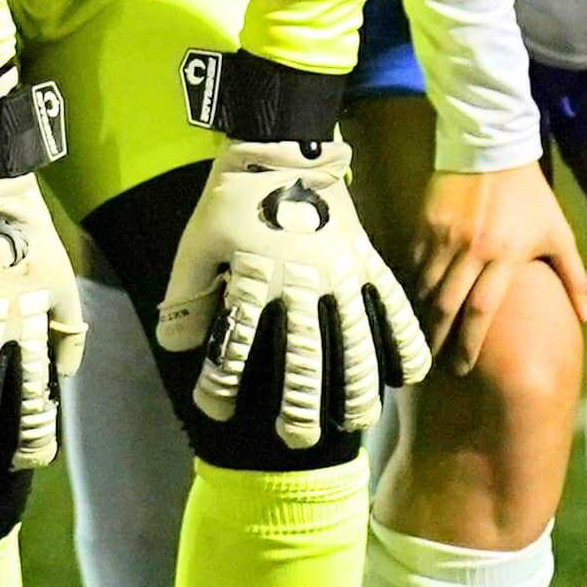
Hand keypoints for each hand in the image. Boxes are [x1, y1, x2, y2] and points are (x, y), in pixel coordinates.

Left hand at [153, 135, 420, 454]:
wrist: (280, 145)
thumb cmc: (231, 199)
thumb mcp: (195, 242)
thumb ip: (186, 296)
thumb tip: (176, 348)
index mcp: (253, 277)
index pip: (235, 343)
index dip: (222, 383)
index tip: (217, 410)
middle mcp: (300, 282)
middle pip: (305, 355)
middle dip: (301, 404)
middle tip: (296, 440)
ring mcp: (339, 273)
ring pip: (355, 338)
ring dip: (357, 384)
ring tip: (358, 421)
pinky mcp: (365, 260)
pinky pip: (391, 304)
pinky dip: (404, 339)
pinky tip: (410, 376)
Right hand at [406, 162, 586, 379]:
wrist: (492, 146)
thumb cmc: (530, 196)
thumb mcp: (558, 234)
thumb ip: (573, 278)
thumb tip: (586, 319)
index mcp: (505, 256)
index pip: (482, 310)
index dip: (470, 343)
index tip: (463, 366)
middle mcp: (471, 250)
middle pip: (447, 305)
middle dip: (438, 337)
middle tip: (433, 361)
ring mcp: (444, 236)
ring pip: (426, 286)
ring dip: (424, 313)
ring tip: (424, 333)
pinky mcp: (425, 223)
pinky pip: (414, 262)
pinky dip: (414, 283)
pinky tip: (417, 297)